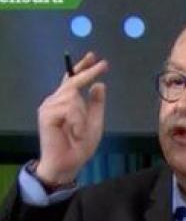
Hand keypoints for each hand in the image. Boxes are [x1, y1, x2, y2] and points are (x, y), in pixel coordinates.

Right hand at [36, 52, 108, 184]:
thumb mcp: (95, 123)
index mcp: (66, 102)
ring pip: (73, 98)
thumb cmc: (80, 145)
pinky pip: (69, 109)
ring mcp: (49, 107)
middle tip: (104, 64)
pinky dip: (78, 122)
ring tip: (79, 132)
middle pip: (72, 82)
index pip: (72, 80)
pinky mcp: (46, 115)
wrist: (68, 163)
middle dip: (88, 72)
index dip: (82, 68)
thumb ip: (96, 105)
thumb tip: (100, 85)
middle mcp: (55, 101)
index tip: (93, 57)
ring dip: (82, 117)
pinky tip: (75, 133)